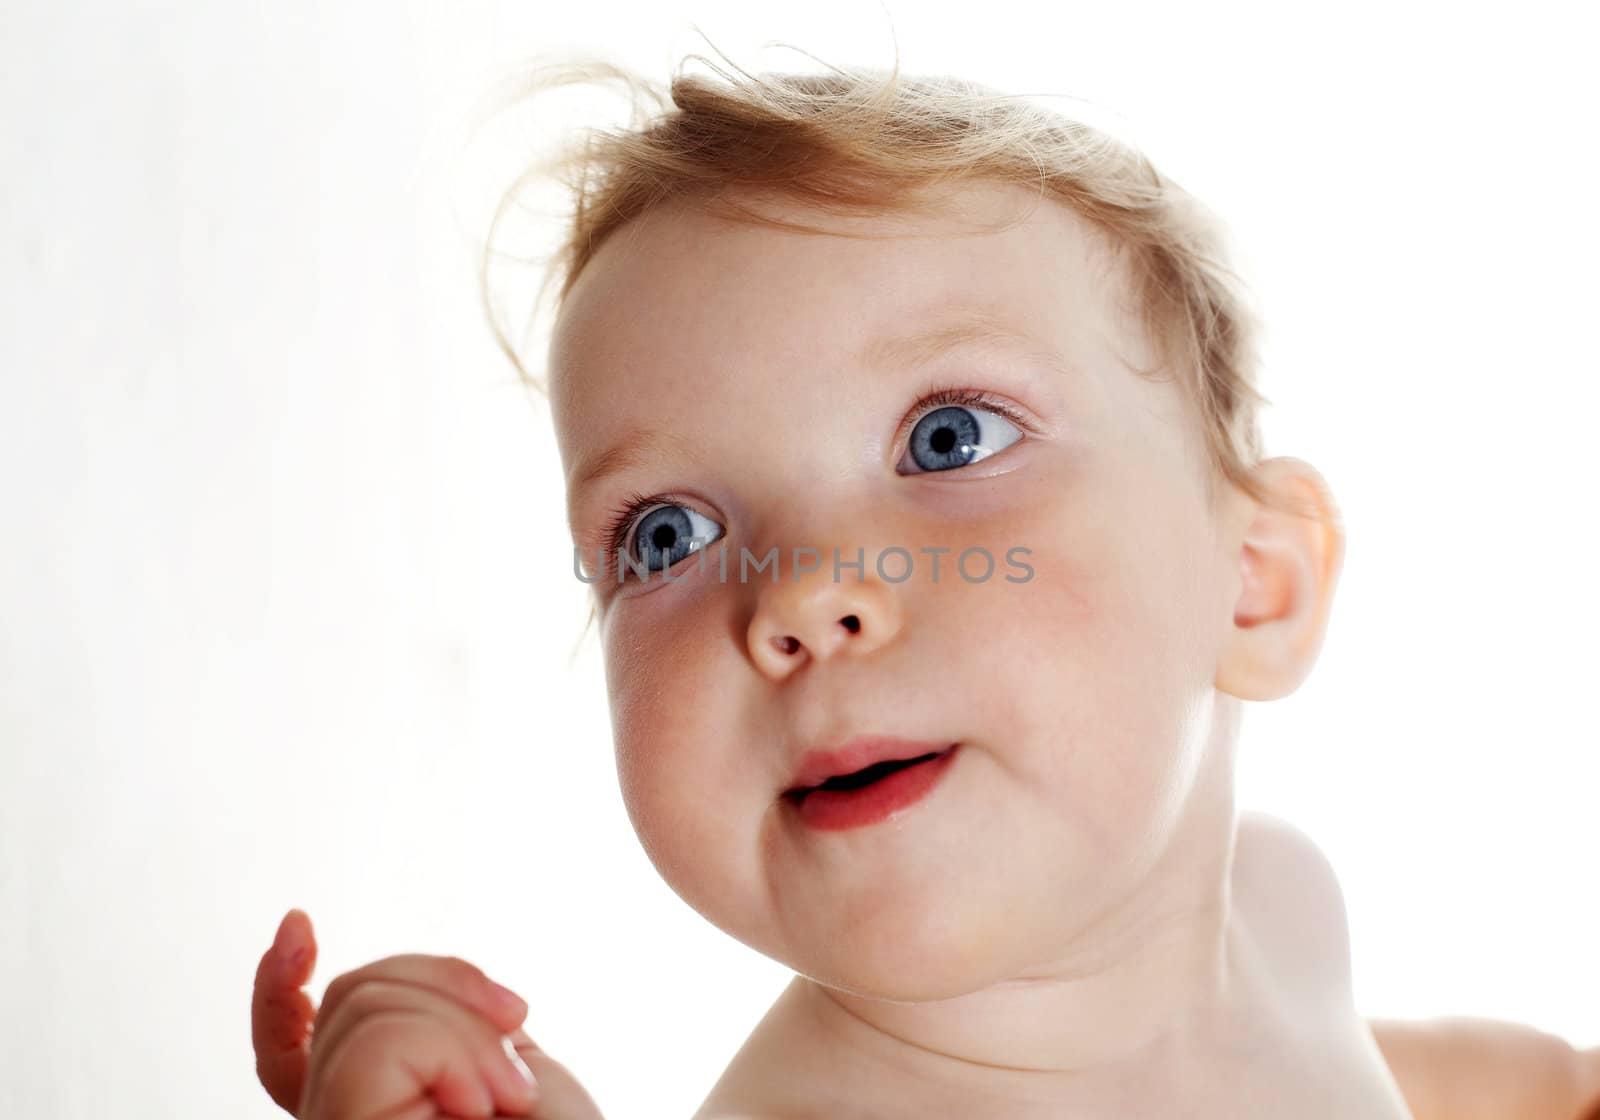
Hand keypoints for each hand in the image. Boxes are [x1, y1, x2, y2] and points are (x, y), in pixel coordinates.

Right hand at [252, 908, 605, 1118]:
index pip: (287, 1048)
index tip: (298, 923)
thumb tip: (379, 979)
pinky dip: (451, 1052)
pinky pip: (377, 1042)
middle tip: (514, 1074)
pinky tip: (479, 1105)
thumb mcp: (491, 1055)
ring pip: (370, 1005)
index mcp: (369, 1100)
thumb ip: (428, 1024)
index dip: (275, 986)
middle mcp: (334, 1112)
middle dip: (452, 993)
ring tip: (505, 1102)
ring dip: (465, 1037)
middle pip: (355, 992)